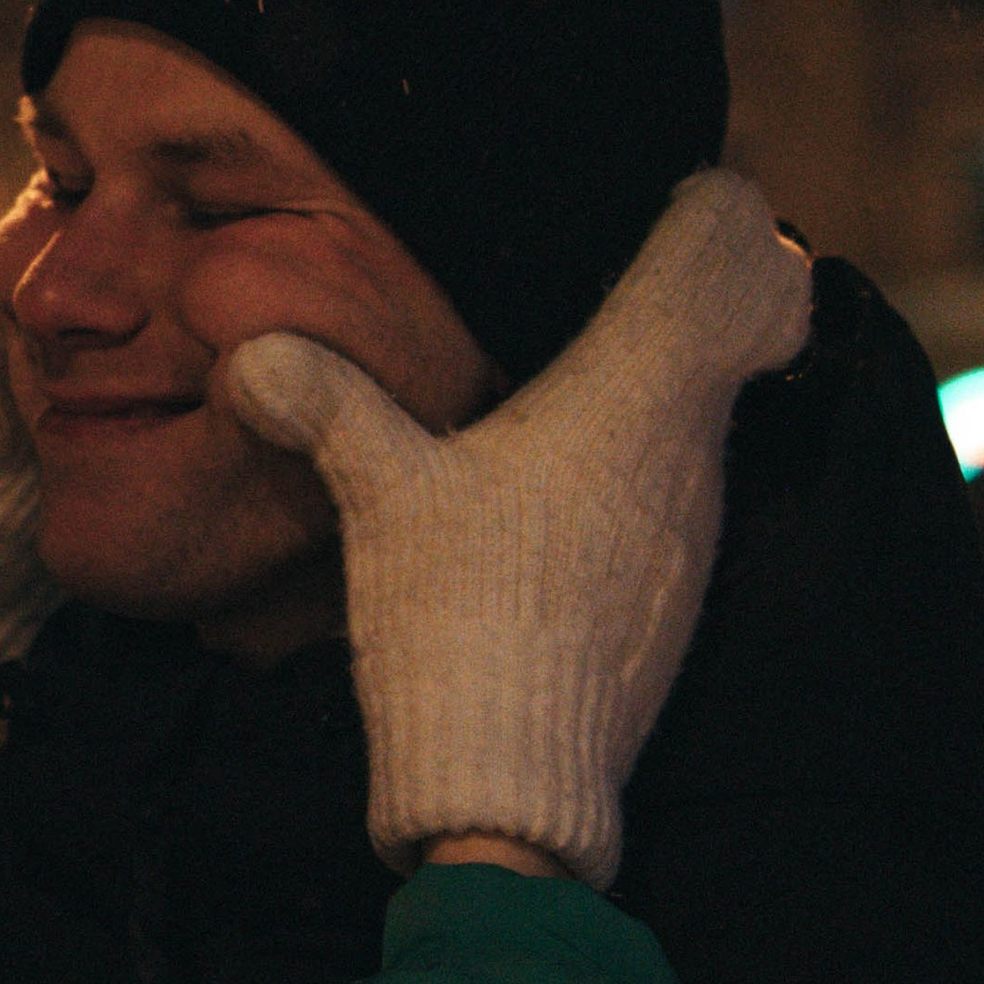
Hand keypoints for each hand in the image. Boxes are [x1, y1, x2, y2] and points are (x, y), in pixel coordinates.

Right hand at [225, 171, 812, 886]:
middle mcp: (689, 450)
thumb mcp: (381, 496)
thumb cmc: (458, 621)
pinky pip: (685, 474)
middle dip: (688, 282)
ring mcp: (693, 527)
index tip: (667, 193)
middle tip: (617, 254)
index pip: (717, 259)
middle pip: (732, 324)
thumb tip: (250, 346)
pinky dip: (649, 446)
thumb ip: (326, 404)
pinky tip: (574, 466)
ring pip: (710, 405)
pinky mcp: (678, 589)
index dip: (706, 211)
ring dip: (666, 371)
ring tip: (587, 345)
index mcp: (634, 395)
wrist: (514, 790)